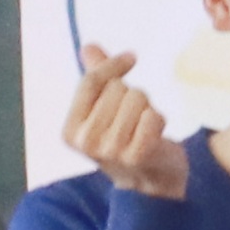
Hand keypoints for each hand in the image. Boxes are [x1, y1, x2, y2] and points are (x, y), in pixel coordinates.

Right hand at [64, 45, 184, 199]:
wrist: (149, 183)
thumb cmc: (125, 140)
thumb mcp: (104, 111)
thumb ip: (96, 80)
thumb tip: (89, 46)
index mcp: (70, 130)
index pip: (90, 81)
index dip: (112, 64)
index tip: (132, 57)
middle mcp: (85, 141)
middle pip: (117, 89)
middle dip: (133, 95)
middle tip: (134, 117)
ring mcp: (110, 150)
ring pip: (137, 99)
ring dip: (147, 108)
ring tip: (143, 127)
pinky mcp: (137, 155)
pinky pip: (152, 116)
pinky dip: (158, 120)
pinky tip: (155, 136)